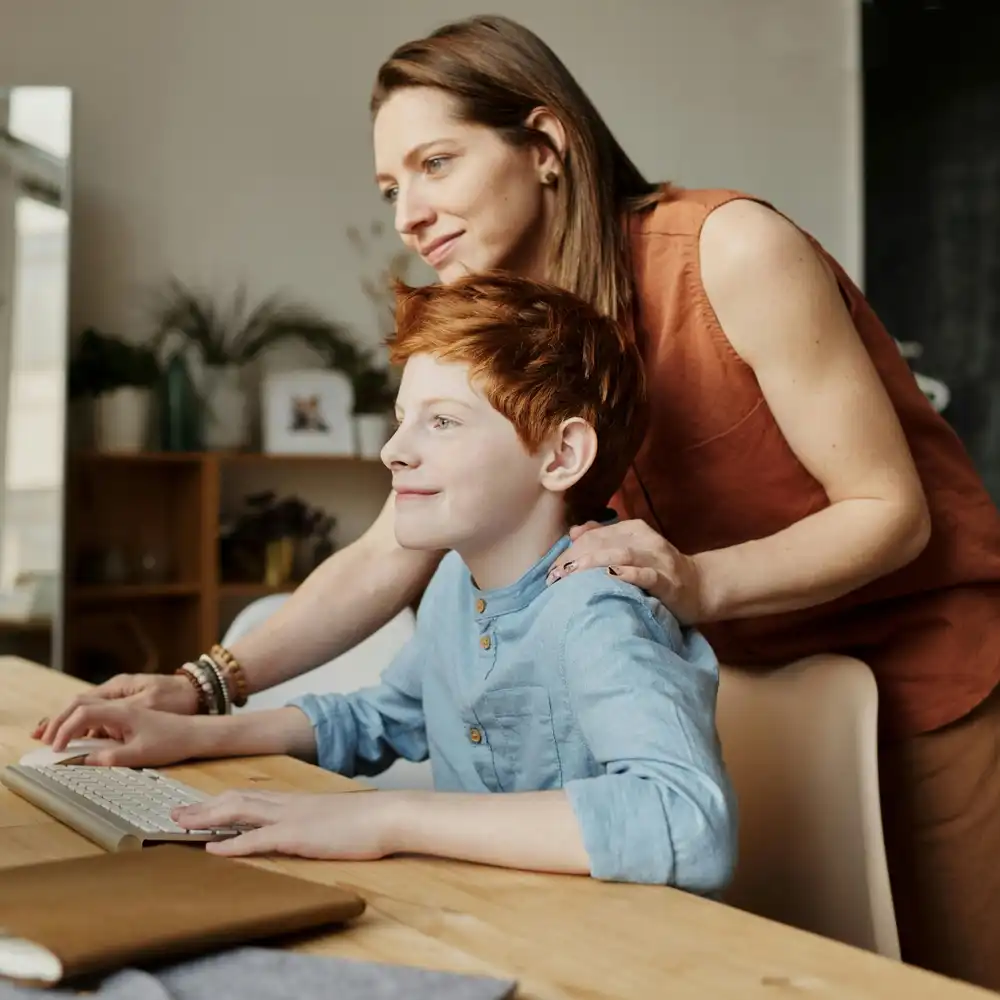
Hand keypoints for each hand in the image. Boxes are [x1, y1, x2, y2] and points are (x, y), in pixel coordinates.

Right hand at [34, 673, 198, 744]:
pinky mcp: (126, 707)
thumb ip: (113, 755)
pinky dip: (83, 723)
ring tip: (50, 738)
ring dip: (69, 721)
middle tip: (40, 738)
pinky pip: (98, 712)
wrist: (198, 725)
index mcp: (123, 702)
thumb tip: (85, 761)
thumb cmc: (173, 735)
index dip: (66, 729)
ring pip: (87, 706)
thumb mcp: (144, 750)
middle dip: (58, 720)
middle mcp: (120, 694)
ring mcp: (123, 698)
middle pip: (79, 703)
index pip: (83, 711)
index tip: (57, 748)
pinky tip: (75, 736)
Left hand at [172, 789, 404, 859]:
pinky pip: (259, 838)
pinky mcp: (298, 836)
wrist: (389, 814)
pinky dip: (233, 844)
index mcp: (297, 801)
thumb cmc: (369, 819)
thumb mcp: (335, 817)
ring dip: (208, 818)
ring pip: (240, 811)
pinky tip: (213, 850)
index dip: (222, 800)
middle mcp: (288, 804)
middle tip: (175, 814)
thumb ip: (315, 820)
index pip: (251, 796)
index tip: (199, 806)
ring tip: (182, 825)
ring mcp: (292, 817)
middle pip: (237, 799)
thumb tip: (307, 827)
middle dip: (204, 806)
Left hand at [547, 518, 707, 623]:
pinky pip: (646, 575)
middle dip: (576, 558)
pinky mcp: (668, 581)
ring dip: (594, 562)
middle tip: (555, 577)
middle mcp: (645, 540)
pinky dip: (628, 575)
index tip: (551, 571)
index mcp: (634, 529)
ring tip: (572, 574)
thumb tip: (573, 533)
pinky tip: (611, 577)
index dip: (570, 551)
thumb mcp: (631, 550)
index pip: (595, 534)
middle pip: (604, 542)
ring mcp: (658, 559)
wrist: (700, 587)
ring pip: (622, 554)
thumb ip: (604, 540)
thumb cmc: (658, 571)